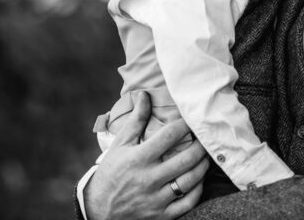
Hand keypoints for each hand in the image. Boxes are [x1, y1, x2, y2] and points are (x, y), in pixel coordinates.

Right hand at [84, 91, 209, 219]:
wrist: (99, 209)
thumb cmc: (111, 172)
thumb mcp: (120, 144)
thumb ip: (136, 120)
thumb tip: (144, 94)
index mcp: (139, 158)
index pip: (169, 136)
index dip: (185, 124)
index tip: (191, 119)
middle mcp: (149, 179)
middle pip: (186, 158)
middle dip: (201, 146)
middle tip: (205, 138)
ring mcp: (156, 199)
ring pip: (190, 181)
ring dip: (203, 166)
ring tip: (205, 157)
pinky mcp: (161, 215)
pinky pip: (188, 203)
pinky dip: (198, 190)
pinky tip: (198, 179)